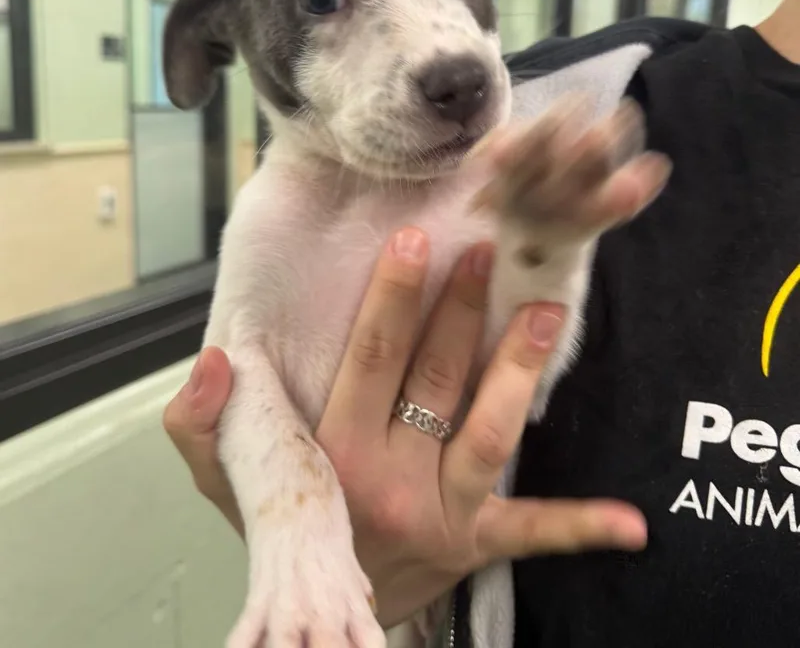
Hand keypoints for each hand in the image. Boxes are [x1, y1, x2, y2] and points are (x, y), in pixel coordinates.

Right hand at [164, 229, 646, 627]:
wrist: (322, 609)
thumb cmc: (284, 526)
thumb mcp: (224, 481)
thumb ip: (199, 422)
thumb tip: (213, 359)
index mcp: (333, 453)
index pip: (370, 360)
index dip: (393, 298)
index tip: (415, 241)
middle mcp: (389, 478)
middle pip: (435, 380)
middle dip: (461, 311)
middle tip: (489, 252)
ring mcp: (439, 513)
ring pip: (488, 433)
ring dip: (518, 371)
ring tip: (546, 313)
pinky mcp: (475, 543)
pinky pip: (531, 533)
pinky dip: (580, 527)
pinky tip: (633, 524)